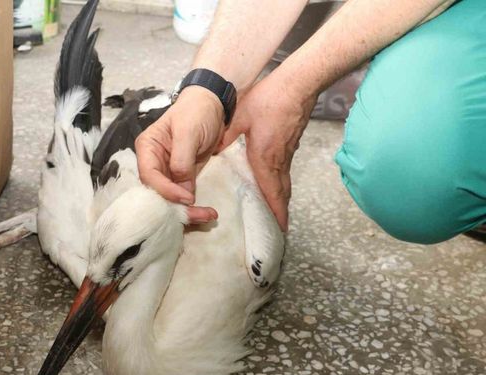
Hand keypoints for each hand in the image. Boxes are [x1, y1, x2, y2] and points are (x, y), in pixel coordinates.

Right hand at [135, 86, 223, 223]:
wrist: (214, 106)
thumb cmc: (197, 112)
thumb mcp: (188, 132)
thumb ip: (182, 160)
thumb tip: (182, 190)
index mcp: (147, 149)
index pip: (149, 176)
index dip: (166, 191)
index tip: (188, 198)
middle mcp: (153, 163)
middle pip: (158, 193)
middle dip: (176, 207)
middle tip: (200, 216)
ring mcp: (168, 173)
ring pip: (170, 199)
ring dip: (187, 211)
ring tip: (207, 216)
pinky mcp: (182, 178)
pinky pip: (183, 197)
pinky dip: (193, 207)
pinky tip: (207, 213)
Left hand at [218, 71, 316, 231]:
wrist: (297, 83)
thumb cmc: (269, 99)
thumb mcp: (239, 117)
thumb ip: (224, 137)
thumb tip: (210, 152)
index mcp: (265, 158)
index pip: (272, 192)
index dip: (276, 212)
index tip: (280, 229)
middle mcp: (280, 160)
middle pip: (282, 193)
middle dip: (280, 212)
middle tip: (278, 228)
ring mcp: (288, 153)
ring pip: (285, 183)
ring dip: (281, 199)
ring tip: (276, 212)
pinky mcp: (291, 145)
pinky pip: (285, 171)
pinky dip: (281, 184)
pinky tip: (274, 183)